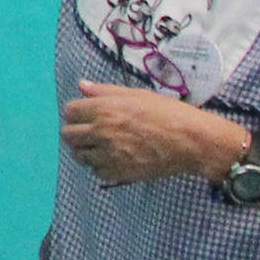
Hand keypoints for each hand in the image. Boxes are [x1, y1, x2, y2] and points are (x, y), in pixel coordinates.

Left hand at [65, 80, 245, 186]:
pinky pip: (96, 172)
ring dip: (85, 151)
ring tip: (99, 147)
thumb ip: (105, 91)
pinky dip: (100, 167)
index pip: (70, 111)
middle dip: (76, 132)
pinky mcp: (120, 173)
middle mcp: (102, 132)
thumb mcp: (137, 95)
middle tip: (89, 133)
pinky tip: (111, 160)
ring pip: (79, 156)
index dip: (77, 113)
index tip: (85, 115)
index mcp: (104, 109)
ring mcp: (110, 154)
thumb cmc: (168, 113)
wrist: (191, 141)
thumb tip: (82, 85)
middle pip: (68, 135)